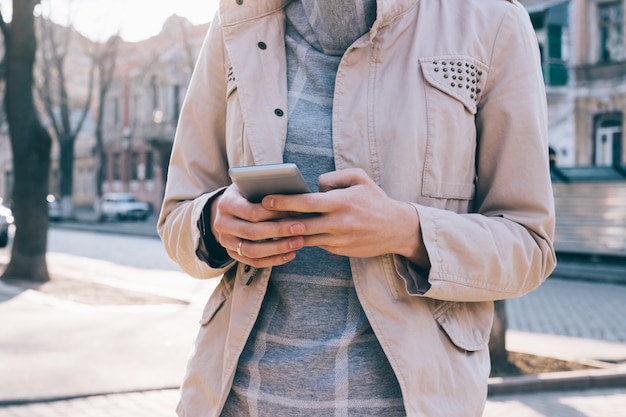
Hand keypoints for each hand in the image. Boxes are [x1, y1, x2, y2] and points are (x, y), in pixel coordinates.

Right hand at [210, 184, 305, 267]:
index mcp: (226, 203)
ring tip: (299, 242)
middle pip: (252, 232)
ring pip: (252, 251)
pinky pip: (254, 262)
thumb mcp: (254, 185)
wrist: (230, 208)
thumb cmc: (249, 192)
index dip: (275, 213)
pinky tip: (291, 254)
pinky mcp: (232, 253)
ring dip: (278, 249)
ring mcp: (225, 241)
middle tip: (301, 228)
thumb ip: (268, 190)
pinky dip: (273, 260)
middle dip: (279, 231)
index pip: (252, 212)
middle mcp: (221, 223)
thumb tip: (296, 197)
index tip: (297, 211)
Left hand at [261, 168, 429, 267]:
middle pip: (299, 223)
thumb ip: (334, 177)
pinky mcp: (338, 250)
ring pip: (303, 238)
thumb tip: (312, 185)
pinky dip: (299, 240)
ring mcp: (337, 239)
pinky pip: (314, 244)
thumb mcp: (359, 179)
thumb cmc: (375, 200)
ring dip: (284, 234)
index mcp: (341, 202)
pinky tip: (285, 235)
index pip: (306, 202)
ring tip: (265, 227)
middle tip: (256, 216)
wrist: (397, 229)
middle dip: (276, 220)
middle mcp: (338, 223)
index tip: (265, 199)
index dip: (284, 202)